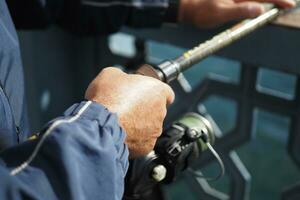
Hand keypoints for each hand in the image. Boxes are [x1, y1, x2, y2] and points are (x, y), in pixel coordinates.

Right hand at [85, 67, 174, 157]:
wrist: (100, 124)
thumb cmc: (108, 99)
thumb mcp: (111, 74)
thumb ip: (123, 76)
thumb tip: (120, 79)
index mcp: (157, 90)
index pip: (166, 92)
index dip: (154, 92)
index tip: (145, 93)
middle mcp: (161, 111)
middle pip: (156, 109)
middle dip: (144, 109)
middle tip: (126, 107)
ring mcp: (154, 131)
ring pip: (149, 127)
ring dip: (138, 124)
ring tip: (121, 121)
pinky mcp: (146, 146)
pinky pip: (141, 141)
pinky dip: (133, 139)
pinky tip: (120, 133)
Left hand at [179, 0, 295, 27]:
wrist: (189, 7)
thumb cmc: (202, 12)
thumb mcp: (220, 13)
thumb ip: (239, 11)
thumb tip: (259, 9)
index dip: (278, 0)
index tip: (289, 5)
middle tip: (288, 3)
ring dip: (267, 0)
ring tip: (278, 3)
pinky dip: (256, 2)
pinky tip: (259, 5)